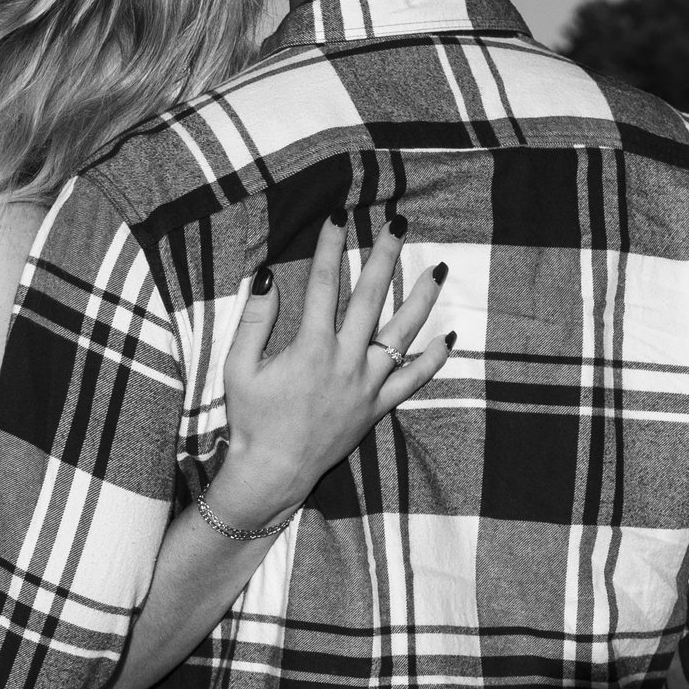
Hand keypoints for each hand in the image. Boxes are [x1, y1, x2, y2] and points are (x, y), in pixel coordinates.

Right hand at [214, 208, 453, 530]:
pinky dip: (433, 359)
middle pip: (370, 298)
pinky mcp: (377, 407)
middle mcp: (345, 362)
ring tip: (438, 269)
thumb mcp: (239, 368)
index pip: (322, 284)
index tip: (338, 216)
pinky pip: (413, 381)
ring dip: (421, 298)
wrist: (273, 472)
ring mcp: (366, 385)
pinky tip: (449, 336)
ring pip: (401, 334)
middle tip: (397, 224)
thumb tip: (266, 276)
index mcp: (310, 348)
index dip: (330, 246)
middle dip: (384, 257)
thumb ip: (254, 320)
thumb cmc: (252, 420)